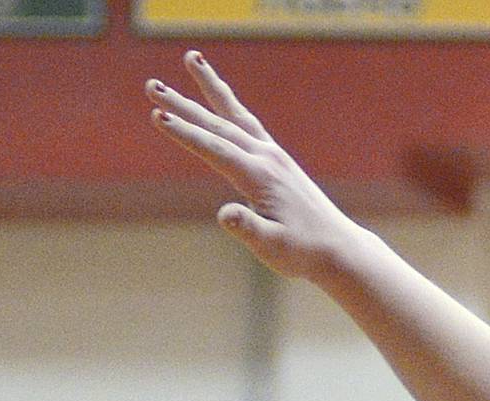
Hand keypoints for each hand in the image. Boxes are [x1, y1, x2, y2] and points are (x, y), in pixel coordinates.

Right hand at [146, 52, 370, 283]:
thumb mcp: (273, 248)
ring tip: (191, 58)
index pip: (216, 150)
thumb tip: (225, 214)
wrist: (337, 247)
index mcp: (260, 177)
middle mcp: (267, 157)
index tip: (158, 117)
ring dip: (209, 87)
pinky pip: (249, 124)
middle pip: (218, 124)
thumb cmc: (303, 253)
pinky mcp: (278, 159)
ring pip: (235, 115)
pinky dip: (230, 106)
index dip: (186, 134)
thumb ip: (248, 229)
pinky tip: (221, 101)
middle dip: (183, 105)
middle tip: (151, 85)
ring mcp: (274, 155)